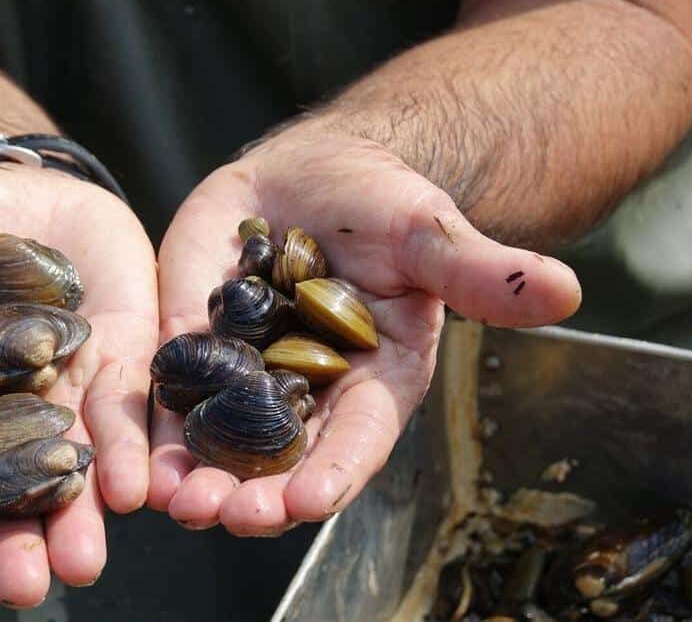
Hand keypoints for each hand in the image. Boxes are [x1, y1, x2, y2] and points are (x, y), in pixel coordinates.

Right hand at [0, 165, 157, 606]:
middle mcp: (7, 405)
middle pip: (14, 479)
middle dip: (21, 532)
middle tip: (26, 586)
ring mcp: (68, 380)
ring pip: (78, 456)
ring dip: (84, 508)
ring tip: (84, 559)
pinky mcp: (120, 346)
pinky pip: (128, 399)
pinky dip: (133, 441)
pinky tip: (142, 485)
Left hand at [150, 134, 580, 533]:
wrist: (314, 176)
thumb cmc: (385, 204)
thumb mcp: (428, 231)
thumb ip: (481, 271)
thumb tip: (565, 290)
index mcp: (373, 381)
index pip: (357, 440)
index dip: (334, 472)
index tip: (307, 501)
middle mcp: (307, 396)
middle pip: (280, 460)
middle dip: (251, 493)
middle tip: (218, 515)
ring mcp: (244, 375)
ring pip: (216, 441)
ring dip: (191, 475)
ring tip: (166, 498)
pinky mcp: (192, 344)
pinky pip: (166, 393)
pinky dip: (146, 425)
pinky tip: (126, 451)